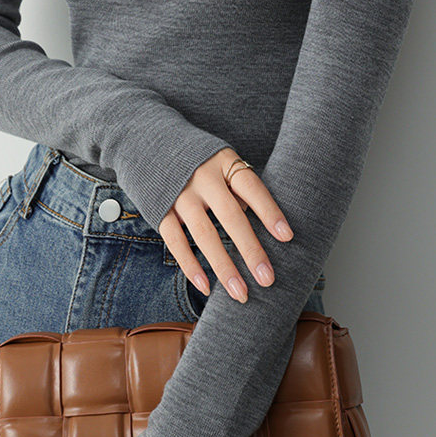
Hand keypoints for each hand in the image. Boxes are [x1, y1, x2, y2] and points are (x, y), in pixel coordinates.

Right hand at [159, 147, 293, 303]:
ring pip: (204, 235)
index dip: (269, 211)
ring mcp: (179, 194)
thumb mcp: (220, 160)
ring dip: (224, 267)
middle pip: (230, 216)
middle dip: (250, 250)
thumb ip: (237, 187)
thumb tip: (260, 223)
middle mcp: (201, 177)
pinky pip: (176, 242)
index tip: (287, 237)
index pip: (251, 187)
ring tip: (241, 294)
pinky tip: (206, 287)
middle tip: (268, 279)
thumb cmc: (196, 158)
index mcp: (222, 161)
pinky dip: (190, 266)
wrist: (148, 143)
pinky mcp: (159, 208)